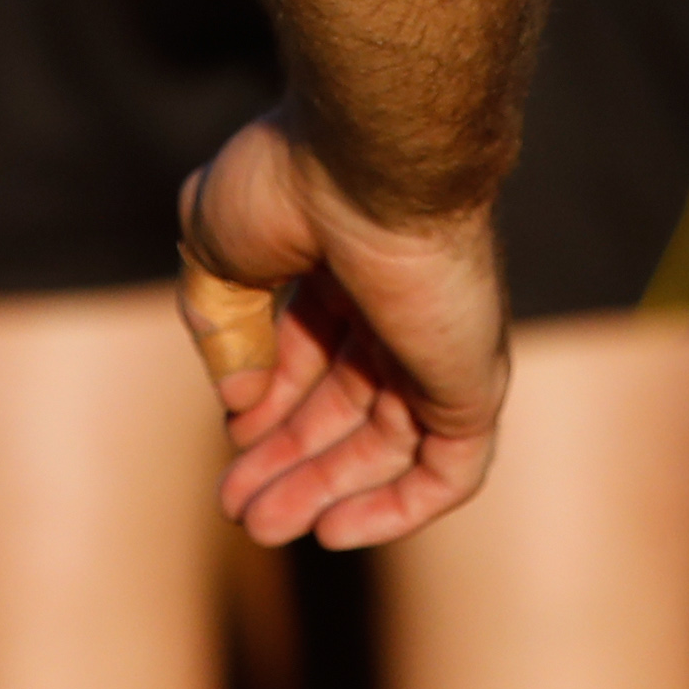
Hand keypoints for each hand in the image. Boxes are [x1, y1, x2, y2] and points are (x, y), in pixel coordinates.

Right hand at [175, 111, 507, 548]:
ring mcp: (440, 344)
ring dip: (324, 491)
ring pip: (388, 445)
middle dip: (289, 461)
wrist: (374, 157)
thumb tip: (238, 403)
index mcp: (345, 259)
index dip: (268, 401)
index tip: (230, 438)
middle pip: (346, 406)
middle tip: (238, 509)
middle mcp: (399, 303)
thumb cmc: (290, 180)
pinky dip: (398, 509)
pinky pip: (450, 470)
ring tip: (261, 527)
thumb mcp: (215, 246)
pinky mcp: (473, 381)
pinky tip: (334, 531)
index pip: (311, 351)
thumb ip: (219, 323)